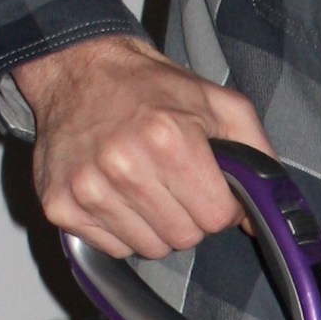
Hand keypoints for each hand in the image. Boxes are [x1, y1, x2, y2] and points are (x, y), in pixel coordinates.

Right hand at [14, 35, 271, 258]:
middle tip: (172, 183)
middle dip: (188, 216)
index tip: (207, 186)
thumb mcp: (218, 103)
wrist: (79, 70)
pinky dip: (120, 229)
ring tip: (143, 185)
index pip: (215, 217)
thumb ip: (255, 155)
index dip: (219, 205)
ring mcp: (87, 188)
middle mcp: (124, 165)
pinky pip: (112, 249)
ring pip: (148, 249)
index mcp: (168, 138)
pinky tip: (115, 193)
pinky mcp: (60, 205)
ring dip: (154, 226)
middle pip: (183, 238)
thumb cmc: (150, 88)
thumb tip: (261, 218)